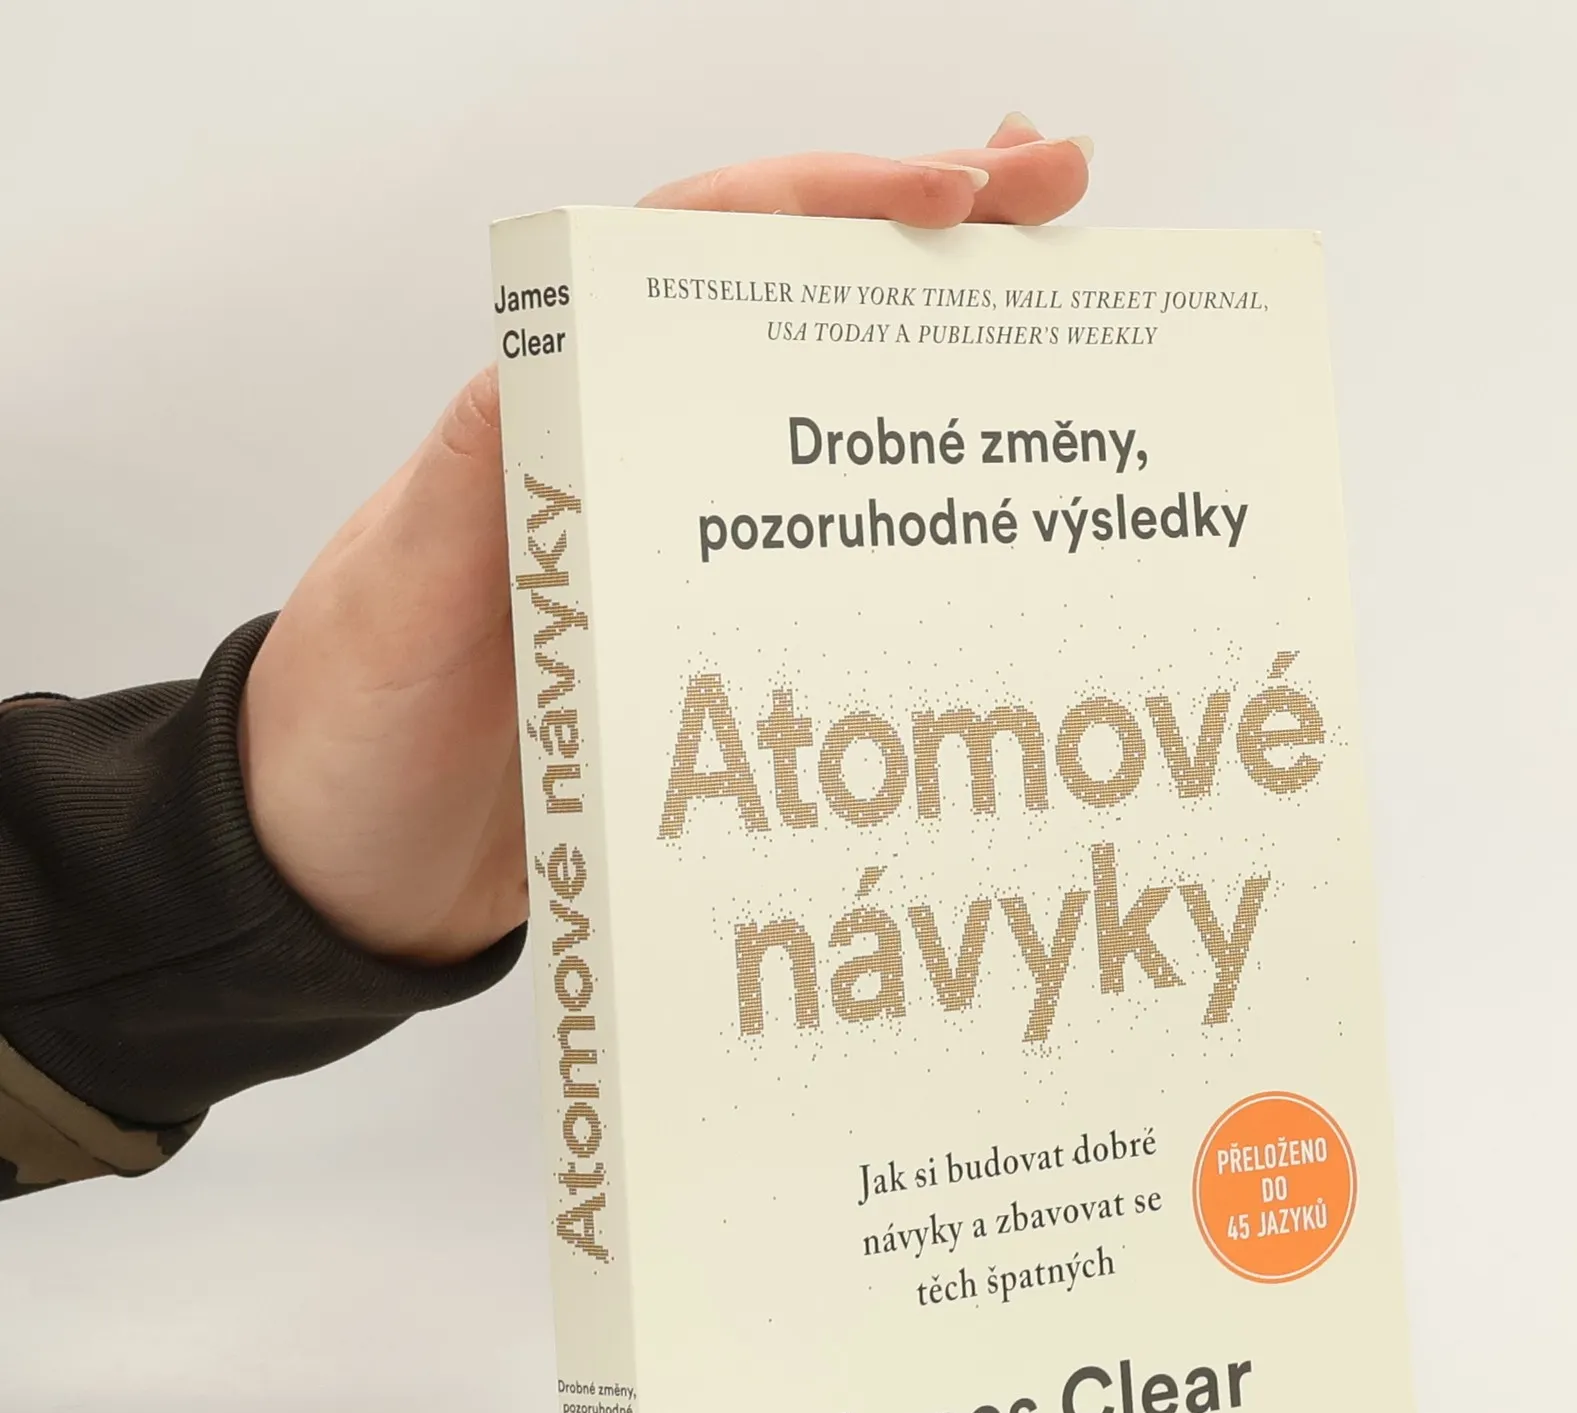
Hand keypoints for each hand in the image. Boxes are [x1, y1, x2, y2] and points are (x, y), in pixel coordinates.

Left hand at [239, 116, 1092, 965]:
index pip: (699, 255)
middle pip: (788, 309)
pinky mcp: (701, 638)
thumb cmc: (344, 738)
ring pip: (823, 420)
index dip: (828, 204)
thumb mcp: (399, 607)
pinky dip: (910, 520)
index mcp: (546, 416)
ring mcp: (674, 547)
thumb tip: (541, 360)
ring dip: (937, 360)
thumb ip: (470, 491)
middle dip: (924, 237)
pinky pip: (824, 555)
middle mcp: (624, 457)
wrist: (336, 879)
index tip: (953, 192)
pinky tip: (993, 520)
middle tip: (1058, 190)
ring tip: (1061, 308)